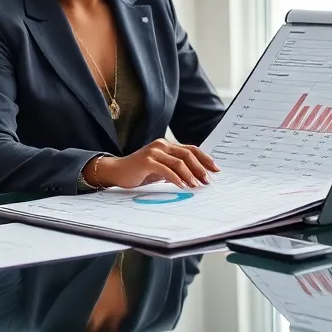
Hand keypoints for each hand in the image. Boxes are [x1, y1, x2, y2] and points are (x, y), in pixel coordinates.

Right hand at [91, 139, 220, 189]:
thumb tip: (195, 178)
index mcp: (167, 146)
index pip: (191, 149)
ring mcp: (154, 152)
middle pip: (188, 154)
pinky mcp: (147, 161)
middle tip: (208, 181)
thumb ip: (174, 169)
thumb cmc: (139, 172)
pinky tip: (183, 186)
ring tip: (197, 186)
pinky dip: (176, 178)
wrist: (116, 171)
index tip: (215, 169)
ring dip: (190, 175)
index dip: (205, 159)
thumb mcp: (160, 170)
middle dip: (201, 168)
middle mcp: (162, 145)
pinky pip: (166, 169)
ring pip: (179, 162)